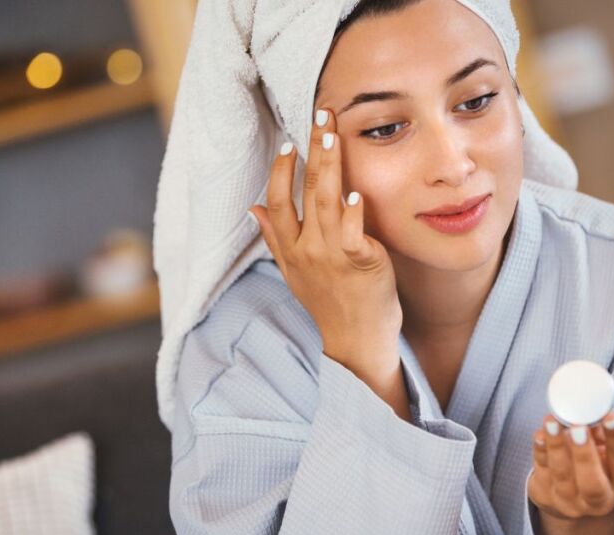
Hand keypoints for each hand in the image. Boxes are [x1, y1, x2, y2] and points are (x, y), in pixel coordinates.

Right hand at [249, 108, 401, 380]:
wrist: (355, 341)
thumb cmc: (329, 304)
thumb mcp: (293, 273)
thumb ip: (275, 238)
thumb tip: (252, 208)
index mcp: (291, 249)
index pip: (276, 201)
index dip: (279, 171)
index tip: (288, 143)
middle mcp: (307, 249)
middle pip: (304, 191)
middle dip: (312, 149)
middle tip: (320, 115)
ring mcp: (333, 255)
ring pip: (327, 201)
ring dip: (329, 165)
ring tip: (332, 134)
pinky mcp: (362, 262)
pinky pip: (353, 231)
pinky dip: (352, 209)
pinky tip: (355, 189)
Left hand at [527, 412, 613, 534]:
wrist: (573, 495)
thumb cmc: (595, 462)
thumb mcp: (605, 449)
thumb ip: (601, 432)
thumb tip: (589, 408)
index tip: (611, 417)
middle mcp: (600, 500)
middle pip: (592, 483)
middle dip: (584, 454)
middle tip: (578, 428)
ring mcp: (570, 502)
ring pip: (562, 476)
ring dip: (557, 446)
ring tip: (552, 422)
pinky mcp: (545, 496)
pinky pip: (542, 472)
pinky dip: (541, 451)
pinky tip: (540, 435)